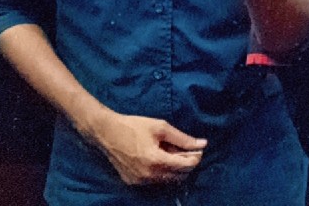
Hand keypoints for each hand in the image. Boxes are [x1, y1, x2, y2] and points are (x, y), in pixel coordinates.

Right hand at [92, 112, 206, 185]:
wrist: (107, 132)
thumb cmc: (134, 126)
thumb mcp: (160, 127)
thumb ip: (182, 138)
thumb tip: (202, 144)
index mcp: (157, 161)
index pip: (186, 166)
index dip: (195, 157)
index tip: (199, 148)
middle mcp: (150, 176)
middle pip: (179, 176)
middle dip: (186, 163)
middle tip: (186, 149)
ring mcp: (140, 182)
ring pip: (167, 180)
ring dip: (174, 169)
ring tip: (171, 152)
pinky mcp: (133, 183)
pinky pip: (154, 181)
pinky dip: (161, 172)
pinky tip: (158, 157)